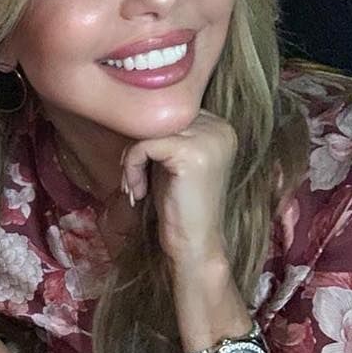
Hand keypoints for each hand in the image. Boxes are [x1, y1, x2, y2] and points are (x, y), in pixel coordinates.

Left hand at [121, 110, 236, 266]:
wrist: (194, 242)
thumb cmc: (178, 203)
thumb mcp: (172, 160)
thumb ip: (165, 133)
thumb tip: (131, 110)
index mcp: (220, 126)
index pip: (169, 112)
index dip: (148, 139)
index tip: (142, 169)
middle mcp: (220, 128)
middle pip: (158, 118)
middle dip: (138, 148)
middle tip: (134, 179)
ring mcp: (209, 139)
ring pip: (148, 130)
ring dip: (132, 160)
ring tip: (136, 186)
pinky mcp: (190, 153)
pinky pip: (143, 145)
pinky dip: (131, 167)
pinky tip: (139, 191)